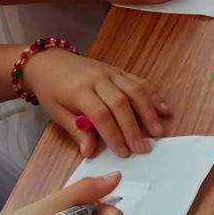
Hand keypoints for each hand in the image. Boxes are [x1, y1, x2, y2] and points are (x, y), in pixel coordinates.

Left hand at [26, 49, 172, 157]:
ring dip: (149, 111)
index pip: (101, 114)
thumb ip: (76, 131)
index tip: (124, 152)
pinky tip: (163, 109)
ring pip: (134, 90)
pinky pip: (138, 81)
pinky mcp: (119, 70)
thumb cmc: (52, 90)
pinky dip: (153, 95)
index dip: (114, 134)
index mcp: (79, 91)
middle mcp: (98, 79)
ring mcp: (111, 73)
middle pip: (121, 103)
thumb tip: (90, 152)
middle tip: (144, 148)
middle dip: (134, 127)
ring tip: (158, 131)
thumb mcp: (57, 113)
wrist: (50, 62)